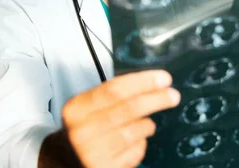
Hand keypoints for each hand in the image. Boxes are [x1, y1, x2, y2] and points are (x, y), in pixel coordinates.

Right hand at [56, 70, 179, 167]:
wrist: (65, 161)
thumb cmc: (84, 128)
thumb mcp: (87, 107)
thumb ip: (113, 95)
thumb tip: (153, 83)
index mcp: (76, 109)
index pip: (114, 90)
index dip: (142, 82)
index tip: (164, 78)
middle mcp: (82, 131)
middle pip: (128, 110)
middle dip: (156, 100)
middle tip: (173, 95)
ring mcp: (93, 153)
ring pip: (135, 132)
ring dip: (147, 124)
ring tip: (146, 123)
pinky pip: (136, 151)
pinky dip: (141, 143)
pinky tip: (135, 141)